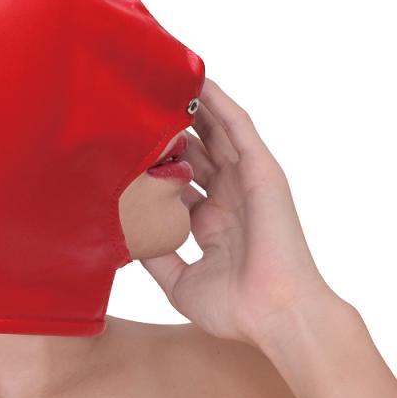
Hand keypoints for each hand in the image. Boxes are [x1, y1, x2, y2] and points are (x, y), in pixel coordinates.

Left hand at [140, 77, 339, 346]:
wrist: (275, 314)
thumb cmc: (235, 308)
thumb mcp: (178, 282)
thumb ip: (155, 257)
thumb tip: (127, 238)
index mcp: (210, 224)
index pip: (176, 184)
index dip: (151, 167)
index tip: (121, 151)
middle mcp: (227, 199)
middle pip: (195, 154)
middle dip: (168, 133)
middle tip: (136, 109)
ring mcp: (246, 183)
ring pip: (215, 134)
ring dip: (191, 110)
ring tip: (162, 83)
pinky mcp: (262, 172)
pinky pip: (238, 128)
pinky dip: (220, 104)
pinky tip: (199, 83)